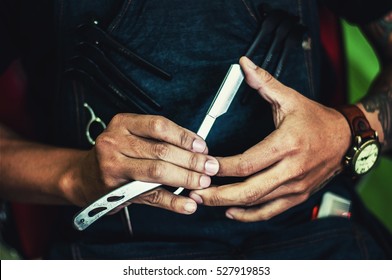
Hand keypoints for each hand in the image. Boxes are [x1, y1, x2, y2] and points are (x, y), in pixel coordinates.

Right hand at [67, 113, 218, 214]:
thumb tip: (197, 146)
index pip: (159, 126)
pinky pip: (150, 196)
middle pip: (161, 150)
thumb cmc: (116, 154)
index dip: (184, 137)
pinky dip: (173, 202)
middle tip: (210, 167)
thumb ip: (160, 139)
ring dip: (185, 178)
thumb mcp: (132, 137)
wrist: (84, 176)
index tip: (203, 147)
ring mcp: (113, 167)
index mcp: (122, 123)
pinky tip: (188, 204)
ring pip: (157, 172)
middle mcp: (114, 142)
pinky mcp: (116, 191)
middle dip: (191, 160)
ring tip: (203, 182)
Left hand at [190, 56, 350, 221]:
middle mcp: (292, 169)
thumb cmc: (317, 120)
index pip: (247, 162)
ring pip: (257, 204)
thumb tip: (244, 64)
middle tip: (194, 191)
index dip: (221, 167)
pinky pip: (271, 212)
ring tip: (204, 200)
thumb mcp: (291, 98)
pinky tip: (231, 212)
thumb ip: (264, 82)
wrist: (346, 141)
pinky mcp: (298, 197)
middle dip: (218, 194)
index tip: (203, 165)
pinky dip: (249, 215)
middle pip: (249, 190)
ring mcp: (296, 187)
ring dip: (228, 205)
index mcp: (287, 144)